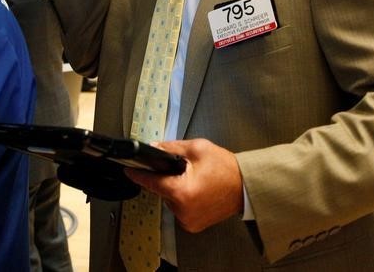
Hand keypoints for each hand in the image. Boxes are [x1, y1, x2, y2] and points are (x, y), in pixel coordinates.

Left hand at [124, 138, 243, 232]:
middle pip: (161, 190)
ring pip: (169, 200)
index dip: (138, 174)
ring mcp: (187, 220)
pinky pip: (178, 208)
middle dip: (166, 178)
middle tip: (182, 168)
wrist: (245, 187)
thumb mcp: (197, 149)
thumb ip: (171, 148)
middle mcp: (182, 210)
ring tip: (192, 179)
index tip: (128, 170)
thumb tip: (153, 147)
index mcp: (181, 192)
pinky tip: (195, 190)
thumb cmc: (225, 168)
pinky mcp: (192, 225)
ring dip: (175, 189)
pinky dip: (182, 199)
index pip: (151, 182)